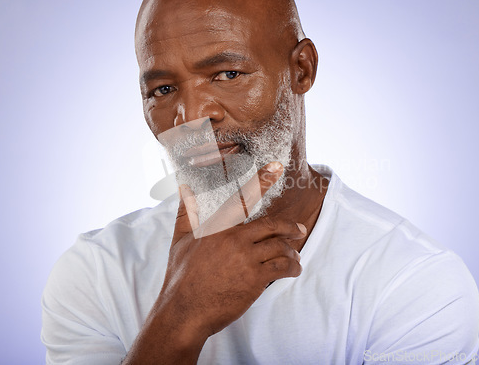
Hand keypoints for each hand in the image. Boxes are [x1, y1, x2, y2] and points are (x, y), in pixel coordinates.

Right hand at [161, 161, 306, 338]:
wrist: (184, 312)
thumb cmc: (181, 276)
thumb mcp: (179, 240)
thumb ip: (187, 212)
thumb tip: (185, 188)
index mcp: (216, 226)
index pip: (242, 198)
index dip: (261, 180)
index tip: (276, 167)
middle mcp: (233, 238)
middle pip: (271, 224)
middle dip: (290, 227)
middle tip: (299, 230)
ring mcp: (245, 258)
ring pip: (280, 246)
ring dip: (292, 251)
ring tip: (294, 257)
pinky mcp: (254, 279)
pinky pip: (282, 267)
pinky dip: (292, 267)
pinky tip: (293, 270)